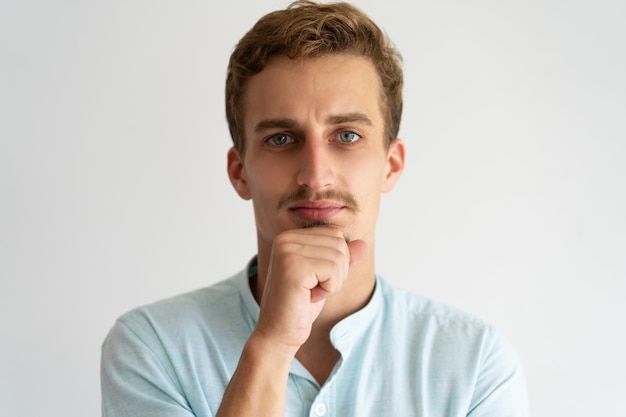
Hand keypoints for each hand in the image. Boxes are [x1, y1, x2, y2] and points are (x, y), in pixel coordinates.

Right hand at [253, 227, 366, 354]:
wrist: (279, 332)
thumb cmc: (301, 305)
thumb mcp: (326, 278)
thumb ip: (343, 259)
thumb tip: (364, 244)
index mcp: (290, 236)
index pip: (336, 235)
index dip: (335, 262)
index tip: (314, 280)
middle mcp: (285, 239)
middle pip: (339, 244)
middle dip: (336, 272)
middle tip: (312, 289)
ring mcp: (287, 251)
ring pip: (339, 258)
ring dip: (332, 282)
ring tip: (309, 293)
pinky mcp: (293, 266)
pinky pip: (333, 271)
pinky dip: (328, 289)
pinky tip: (308, 297)